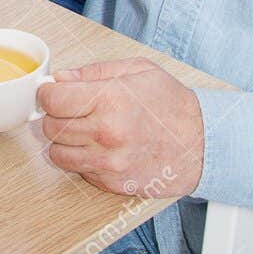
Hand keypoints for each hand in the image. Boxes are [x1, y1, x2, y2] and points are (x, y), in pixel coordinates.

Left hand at [39, 59, 204, 197]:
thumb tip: (60, 78)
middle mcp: (107, 133)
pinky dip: (81, 160)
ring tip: (83, 131)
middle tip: (71, 111)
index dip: (49, 93)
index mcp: (110, 100)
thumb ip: (93, 72)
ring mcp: (110, 162)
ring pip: (57, 153)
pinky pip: (78, 171)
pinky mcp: (113, 182)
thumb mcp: (137, 71)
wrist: (203, 144)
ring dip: (64, 141)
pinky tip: (99, 148)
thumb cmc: (171, 105)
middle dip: (55, 116)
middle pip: (50, 127)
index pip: (52, 99)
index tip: (55, 92)